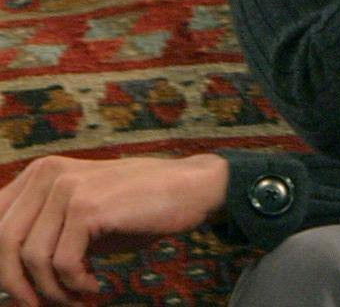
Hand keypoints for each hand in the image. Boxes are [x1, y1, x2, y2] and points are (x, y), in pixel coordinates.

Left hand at [0, 154, 228, 305]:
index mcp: (40, 174)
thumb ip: (48, 234)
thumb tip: (13, 281)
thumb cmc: (140, 208)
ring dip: (53, 290)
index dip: (1, 264)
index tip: (23, 292)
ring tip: (78, 298)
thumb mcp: (84, 217)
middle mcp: (47, 175)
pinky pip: (63, 263)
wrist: (194, 188)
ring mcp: (66, 188)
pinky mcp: (87, 207)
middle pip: (3, 243)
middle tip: (43, 306)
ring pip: (32, 258)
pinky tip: (96, 285)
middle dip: (19, 285)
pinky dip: (76, 284)